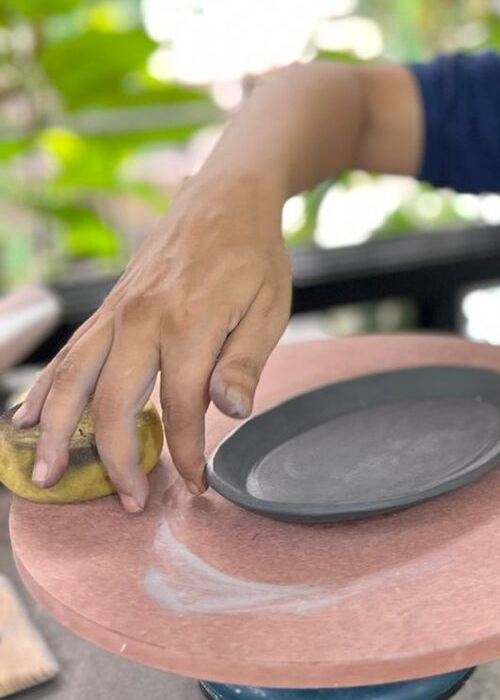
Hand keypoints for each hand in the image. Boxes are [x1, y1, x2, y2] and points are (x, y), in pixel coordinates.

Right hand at [11, 178, 291, 510]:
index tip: (195, 485)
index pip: (181, 408)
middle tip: (127, 502)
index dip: (187, 454)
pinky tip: (29, 419)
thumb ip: (245, 363)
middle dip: (116, 460)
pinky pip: (68, 353)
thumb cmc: (254, 256)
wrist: (226, 196)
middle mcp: (142, 319)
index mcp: (189, 323)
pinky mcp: (107, 307)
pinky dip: (45, 389)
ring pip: (73, 379)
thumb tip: (230, 411)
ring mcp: (117, 311)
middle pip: (113, 403)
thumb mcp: (270, 308)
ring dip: (58, 432)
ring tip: (46, 477)